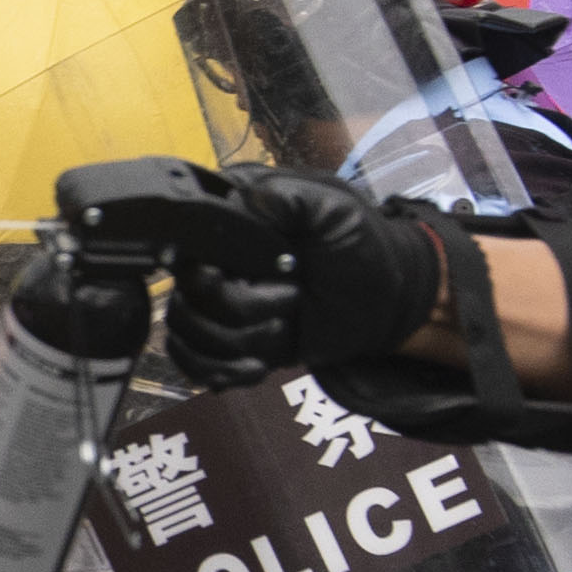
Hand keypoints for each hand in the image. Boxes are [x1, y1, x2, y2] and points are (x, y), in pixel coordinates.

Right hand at [123, 163, 465, 392]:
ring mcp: (218, 305)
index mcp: (232, 223)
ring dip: (237, 343)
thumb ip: (286, 198)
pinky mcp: (229, 342)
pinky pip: (193, 365)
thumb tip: (240, 202)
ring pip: (185, 335)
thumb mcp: (333, 208)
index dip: (219, 270)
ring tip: (282, 331)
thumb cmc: (362, 248)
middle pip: (184, 299)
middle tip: (293, 298)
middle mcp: (214, 262)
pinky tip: (256, 368)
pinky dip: (221, 372)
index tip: (268, 272)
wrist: (387, 301)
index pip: (187, 249)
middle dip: (241, 310)